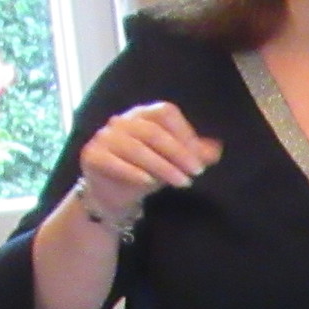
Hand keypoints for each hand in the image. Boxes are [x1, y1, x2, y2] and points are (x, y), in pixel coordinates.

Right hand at [77, 102, 219, 222]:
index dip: (185, 133)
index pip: (165, 113)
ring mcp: (104, 137)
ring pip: (135, 148)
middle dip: (178, 153)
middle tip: (196, 172)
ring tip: (181, 182)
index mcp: (143, 115)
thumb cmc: (147, 172)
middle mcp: (121, 121)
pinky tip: (149, 182)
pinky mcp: (92, 155)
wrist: (114, 195)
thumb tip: (216, 148)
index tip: (200, 158)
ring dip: (162, 166)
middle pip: (152, 131)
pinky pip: (113, 161)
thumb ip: (194, 154)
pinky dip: (133, 172)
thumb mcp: (174, 162)